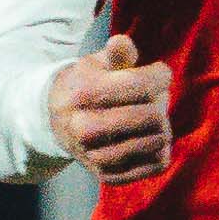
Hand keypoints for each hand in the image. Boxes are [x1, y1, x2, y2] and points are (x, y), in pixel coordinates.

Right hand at [47, 34, 174, 184]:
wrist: (56, 124)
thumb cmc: (87, 85)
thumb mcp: (96, 63)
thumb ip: (115, 53)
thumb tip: (122, 43)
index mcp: (84, 94)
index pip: (143, 86)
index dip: (161, 76)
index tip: (160, 73)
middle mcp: (86, 129)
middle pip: (153, 116)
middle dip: (161, 102)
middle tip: (154, 97)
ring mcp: (97, 156)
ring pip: (158, 140)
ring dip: (162, 125)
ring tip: (147, 116)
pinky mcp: (109, 176)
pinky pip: (157, 163)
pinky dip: (160, 148)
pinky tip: (146, 136)